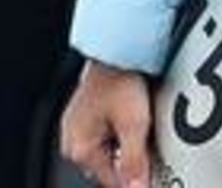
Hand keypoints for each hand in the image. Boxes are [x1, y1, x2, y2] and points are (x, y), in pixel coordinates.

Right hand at [59, 59, 152, 187]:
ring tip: (138, 121)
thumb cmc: (120, 78)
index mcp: (79, 148)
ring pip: (108, 147)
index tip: (148, 177)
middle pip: (108, 165)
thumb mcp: (134, 124)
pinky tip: (131, 114)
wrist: (118, 48)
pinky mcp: (87, 110)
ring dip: (124, 143)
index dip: (134, 179)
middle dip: (128, 158)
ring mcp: (78, 123)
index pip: (111, 180)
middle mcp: (73, 138)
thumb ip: (135, 161)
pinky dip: (118, 128)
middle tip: (146, 139)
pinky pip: (105, 130)